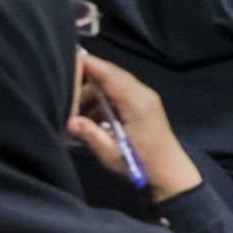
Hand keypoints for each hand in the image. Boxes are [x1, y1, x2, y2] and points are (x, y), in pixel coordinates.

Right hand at [69, 51, 202, 199]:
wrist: (170, 174)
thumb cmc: (142, 165)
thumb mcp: (112, 153)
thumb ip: (90, 135)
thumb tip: (69, 121)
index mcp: (136, 103)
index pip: (109, 74)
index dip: (88, 64)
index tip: (66, 58)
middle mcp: (143, 95)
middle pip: (111, 74)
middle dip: (86, 79)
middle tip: (62, 90)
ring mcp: (145, 98)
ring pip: (114, 83)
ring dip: (93, 93)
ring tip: (74, 111)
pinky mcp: (143, 105)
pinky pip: (119, 93)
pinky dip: (103, 100)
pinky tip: (89, 116)